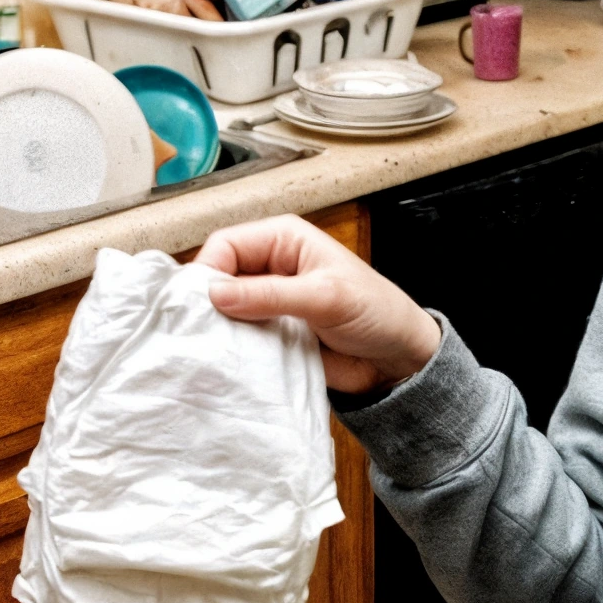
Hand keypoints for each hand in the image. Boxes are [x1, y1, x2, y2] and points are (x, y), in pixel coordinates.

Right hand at [197, 214, 440, 392]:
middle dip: (209, 303)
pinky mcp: (271, 335)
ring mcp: (268, 304)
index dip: (209, 271)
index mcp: (283, 240)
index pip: (226, 245)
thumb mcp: (325, 296)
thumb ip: (271, 294)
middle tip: (204, 331)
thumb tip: (216, 295)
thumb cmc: (376, 312)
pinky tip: (231, 362)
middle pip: (218, 279)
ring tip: (215, 349)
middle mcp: (270, 268)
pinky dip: (234, 350)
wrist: (398, 359)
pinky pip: (239, 340)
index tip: (203, 304)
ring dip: (220, 330)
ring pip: (224, 312)